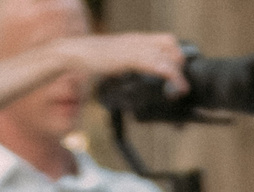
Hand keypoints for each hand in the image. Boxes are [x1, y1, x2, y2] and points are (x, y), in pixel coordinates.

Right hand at [54, 31, 187, 90]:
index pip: (164, 40)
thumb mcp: (112, 63)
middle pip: (170, 44)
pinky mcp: (129, 57)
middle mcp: (137, 40)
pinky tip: (175, 86)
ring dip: (177, 73)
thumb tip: (129, 82)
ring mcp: (133, 47)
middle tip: (180, 81)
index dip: (176, 54)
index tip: (180, 71)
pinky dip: (169, 75)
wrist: (72, 53)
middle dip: (180, 63)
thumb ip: (124, 68)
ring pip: (167, 54)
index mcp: (133, 40)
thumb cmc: (88, 60)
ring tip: (182, 89)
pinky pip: (156, 64)